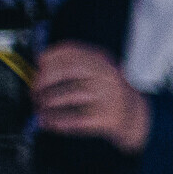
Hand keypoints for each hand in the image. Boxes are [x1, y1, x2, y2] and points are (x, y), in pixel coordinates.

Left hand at [32, 42, 151, 151]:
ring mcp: (109, 96)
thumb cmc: (109, 93)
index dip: (47, 59)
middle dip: (42, 82)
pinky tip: (49, 122)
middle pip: (65, 70)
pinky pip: (76, 119)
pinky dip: (58, 122)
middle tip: (34, 93)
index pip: (68, 51)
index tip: (37, 69)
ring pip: (67, 96)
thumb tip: (36, 71)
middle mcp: (106, 75)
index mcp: (101, 59)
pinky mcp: (108, 118)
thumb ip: (71, 66)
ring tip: (40, 110)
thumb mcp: (96, 71)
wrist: (138, 116)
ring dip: (47, 104)